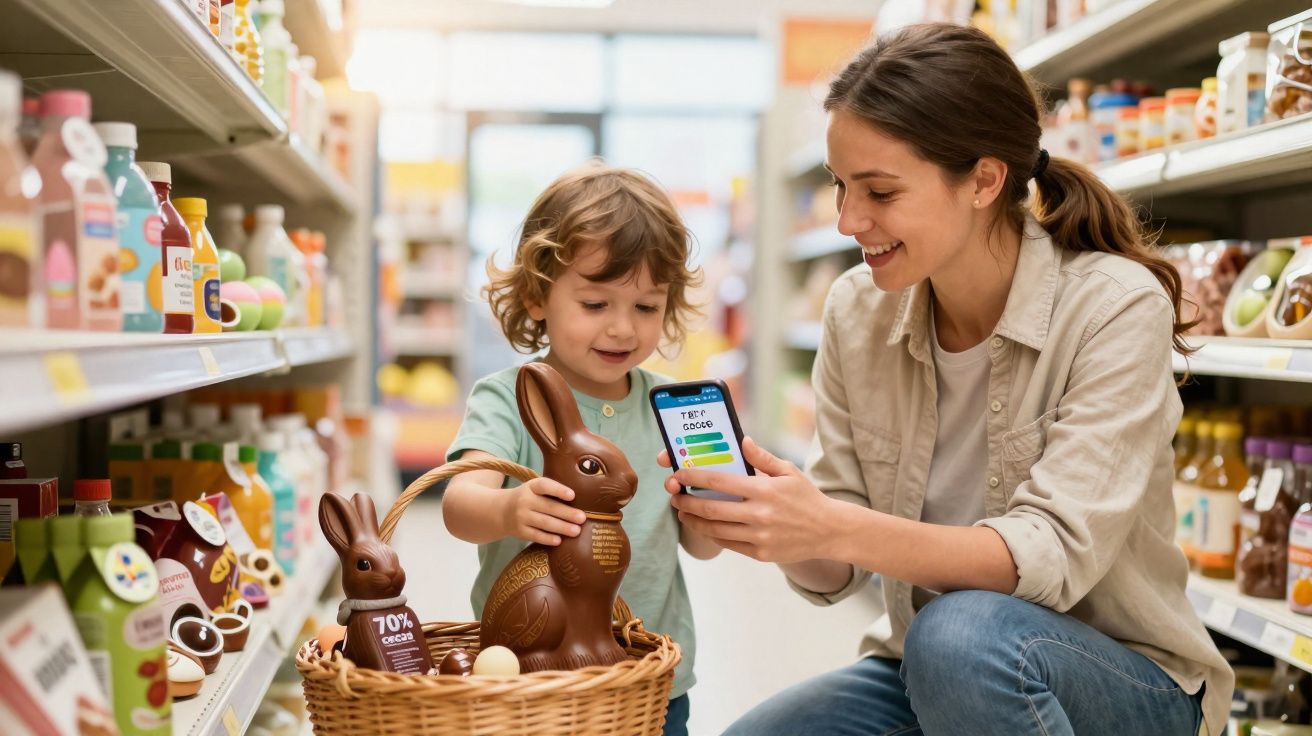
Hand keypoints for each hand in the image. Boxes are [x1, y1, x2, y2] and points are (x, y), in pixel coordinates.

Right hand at [501, 477, 586, 545]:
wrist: (501, 511)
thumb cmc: (529, 498)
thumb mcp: (535, 488)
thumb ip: (552, 491)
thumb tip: (583, 499)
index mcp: (531, 486)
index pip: (544, 486)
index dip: (558, 490)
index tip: (573, 495)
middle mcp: (525, 501)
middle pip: (548, 507)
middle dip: (567, 513)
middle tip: (582, 518)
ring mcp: (521, 517)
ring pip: (544, 523)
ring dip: (562, 527)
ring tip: (576, 531)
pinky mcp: (520, 531)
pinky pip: (536, 535)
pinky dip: (548, 538)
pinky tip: (559, 540)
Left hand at [663, 438, 840, 563]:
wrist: (829, 531)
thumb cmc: (806, 498)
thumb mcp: (788, 472)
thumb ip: (763, 458)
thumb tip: (743, 440)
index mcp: (764, 490)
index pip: (720, 480)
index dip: (695, 477)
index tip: (679, 474)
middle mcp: (759, 514)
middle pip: (711, 508)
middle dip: (687, 501)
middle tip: (674, 496)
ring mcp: (759, 536)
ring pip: (716, 529)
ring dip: (694, 521)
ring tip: (683, 513)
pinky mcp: (760, 553)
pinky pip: (728, 544)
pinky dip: (713, 535)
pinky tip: (704, 527)